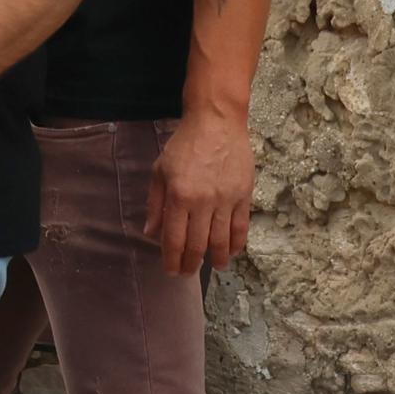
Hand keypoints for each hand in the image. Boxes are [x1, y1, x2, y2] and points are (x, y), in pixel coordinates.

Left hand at [147, 113, 254, 274]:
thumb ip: (155, 203)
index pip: (174, 239)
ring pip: (221, 241)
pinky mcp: (243, 195)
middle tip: (188, 272)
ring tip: (212, 266)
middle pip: (197, 245)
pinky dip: (236, 244)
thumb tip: (151, 232)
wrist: (216, 121)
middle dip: (191, 264)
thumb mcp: (160, 170)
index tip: (171, 270)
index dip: (172, 260)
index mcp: (178, 196)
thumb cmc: (185, 144)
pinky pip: (241, 227)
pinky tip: (231, 252)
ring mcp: (225, 200)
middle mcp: (202, 202)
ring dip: (216, 259)